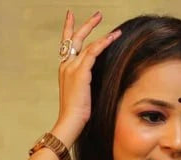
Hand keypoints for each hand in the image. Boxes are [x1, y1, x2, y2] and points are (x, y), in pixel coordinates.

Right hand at [54, 11, 121, 143]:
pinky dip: (104, 43)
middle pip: (75, 38)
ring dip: (103, 35)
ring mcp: (72, 68)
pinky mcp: (80, 72)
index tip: (71, 17)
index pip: (67, 45)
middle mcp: (66, 65)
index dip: (69, 29)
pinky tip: (113, 38)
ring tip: (116, 31)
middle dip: (87, 25)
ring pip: (88, 44)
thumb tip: (98, 78)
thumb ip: (86, 82)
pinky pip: (94, 52)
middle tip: (98, 15)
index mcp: (65, 70)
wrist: (70, 122)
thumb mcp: (81, 94)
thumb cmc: (76, 114)